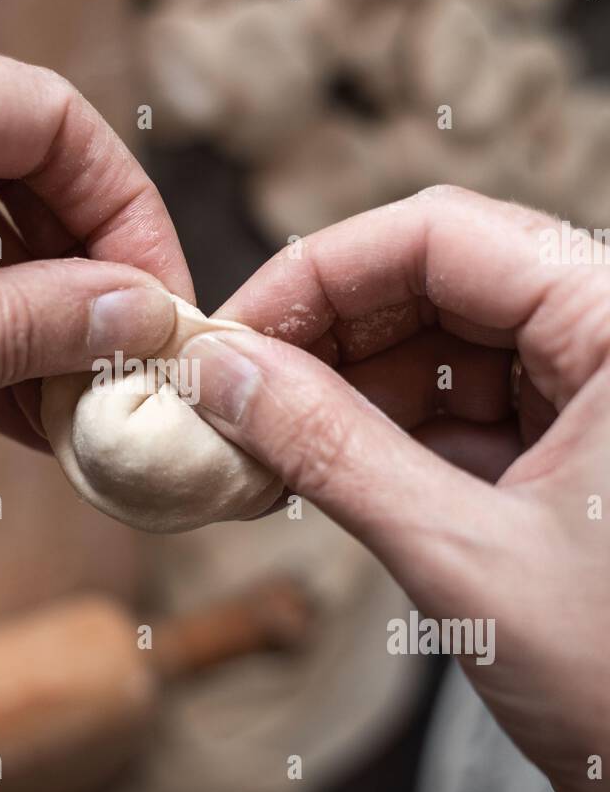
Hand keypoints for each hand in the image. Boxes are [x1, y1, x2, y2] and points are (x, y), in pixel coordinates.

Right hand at [186, 186, 609, 791]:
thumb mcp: (461, 554)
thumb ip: (331, 450)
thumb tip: (219, 374)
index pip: (445, 236)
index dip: (320, 274)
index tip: (229, 336)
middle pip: (438, 279)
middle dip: (324, 334)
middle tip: (229, 393)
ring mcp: (593, 394)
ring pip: (440, 343)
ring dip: (344, 387)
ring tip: (261, 444)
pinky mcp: (567, 447)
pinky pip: (456, 406)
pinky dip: (381, 433)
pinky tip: (314, 468)